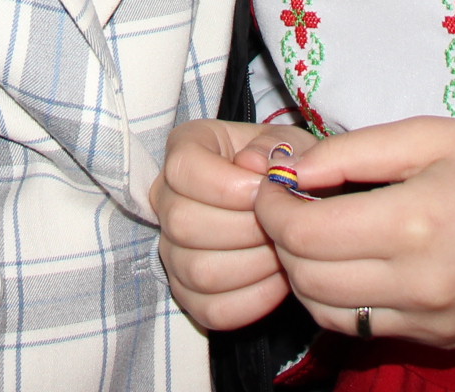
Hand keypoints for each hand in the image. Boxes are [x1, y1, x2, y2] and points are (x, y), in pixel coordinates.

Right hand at [152, 119, 290, 331]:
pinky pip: (212, 309)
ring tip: (285, 252)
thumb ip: (274, 147)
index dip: (229, 185)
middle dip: (246, 229)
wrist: (287, 205)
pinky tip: (279, 280)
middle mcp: (166, 198)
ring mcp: (172, 249)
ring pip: (198, 271)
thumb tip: (254, 164)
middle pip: (184, 224)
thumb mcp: (288, 144)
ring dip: (254, 265)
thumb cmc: (283, 168)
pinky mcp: (188, 292)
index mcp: (185, 149)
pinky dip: (254, 300)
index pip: (184, 169)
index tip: (267, 191)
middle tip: (281, 226)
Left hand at [251, 118, 454, 348]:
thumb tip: (287, 171)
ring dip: (307, 275)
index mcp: (413, 223)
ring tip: (323, 232)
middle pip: (306, 280)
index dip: (271, 207)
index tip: (276, 182)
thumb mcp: (429, 135)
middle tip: (291, 204)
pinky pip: (369, 328)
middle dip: (282, 241)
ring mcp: (434, 320)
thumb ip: (349, 153)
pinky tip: (361, 259)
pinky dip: (346, 298)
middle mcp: (420, 285)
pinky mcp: (447, 339)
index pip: (302, 234)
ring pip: (328, 314)